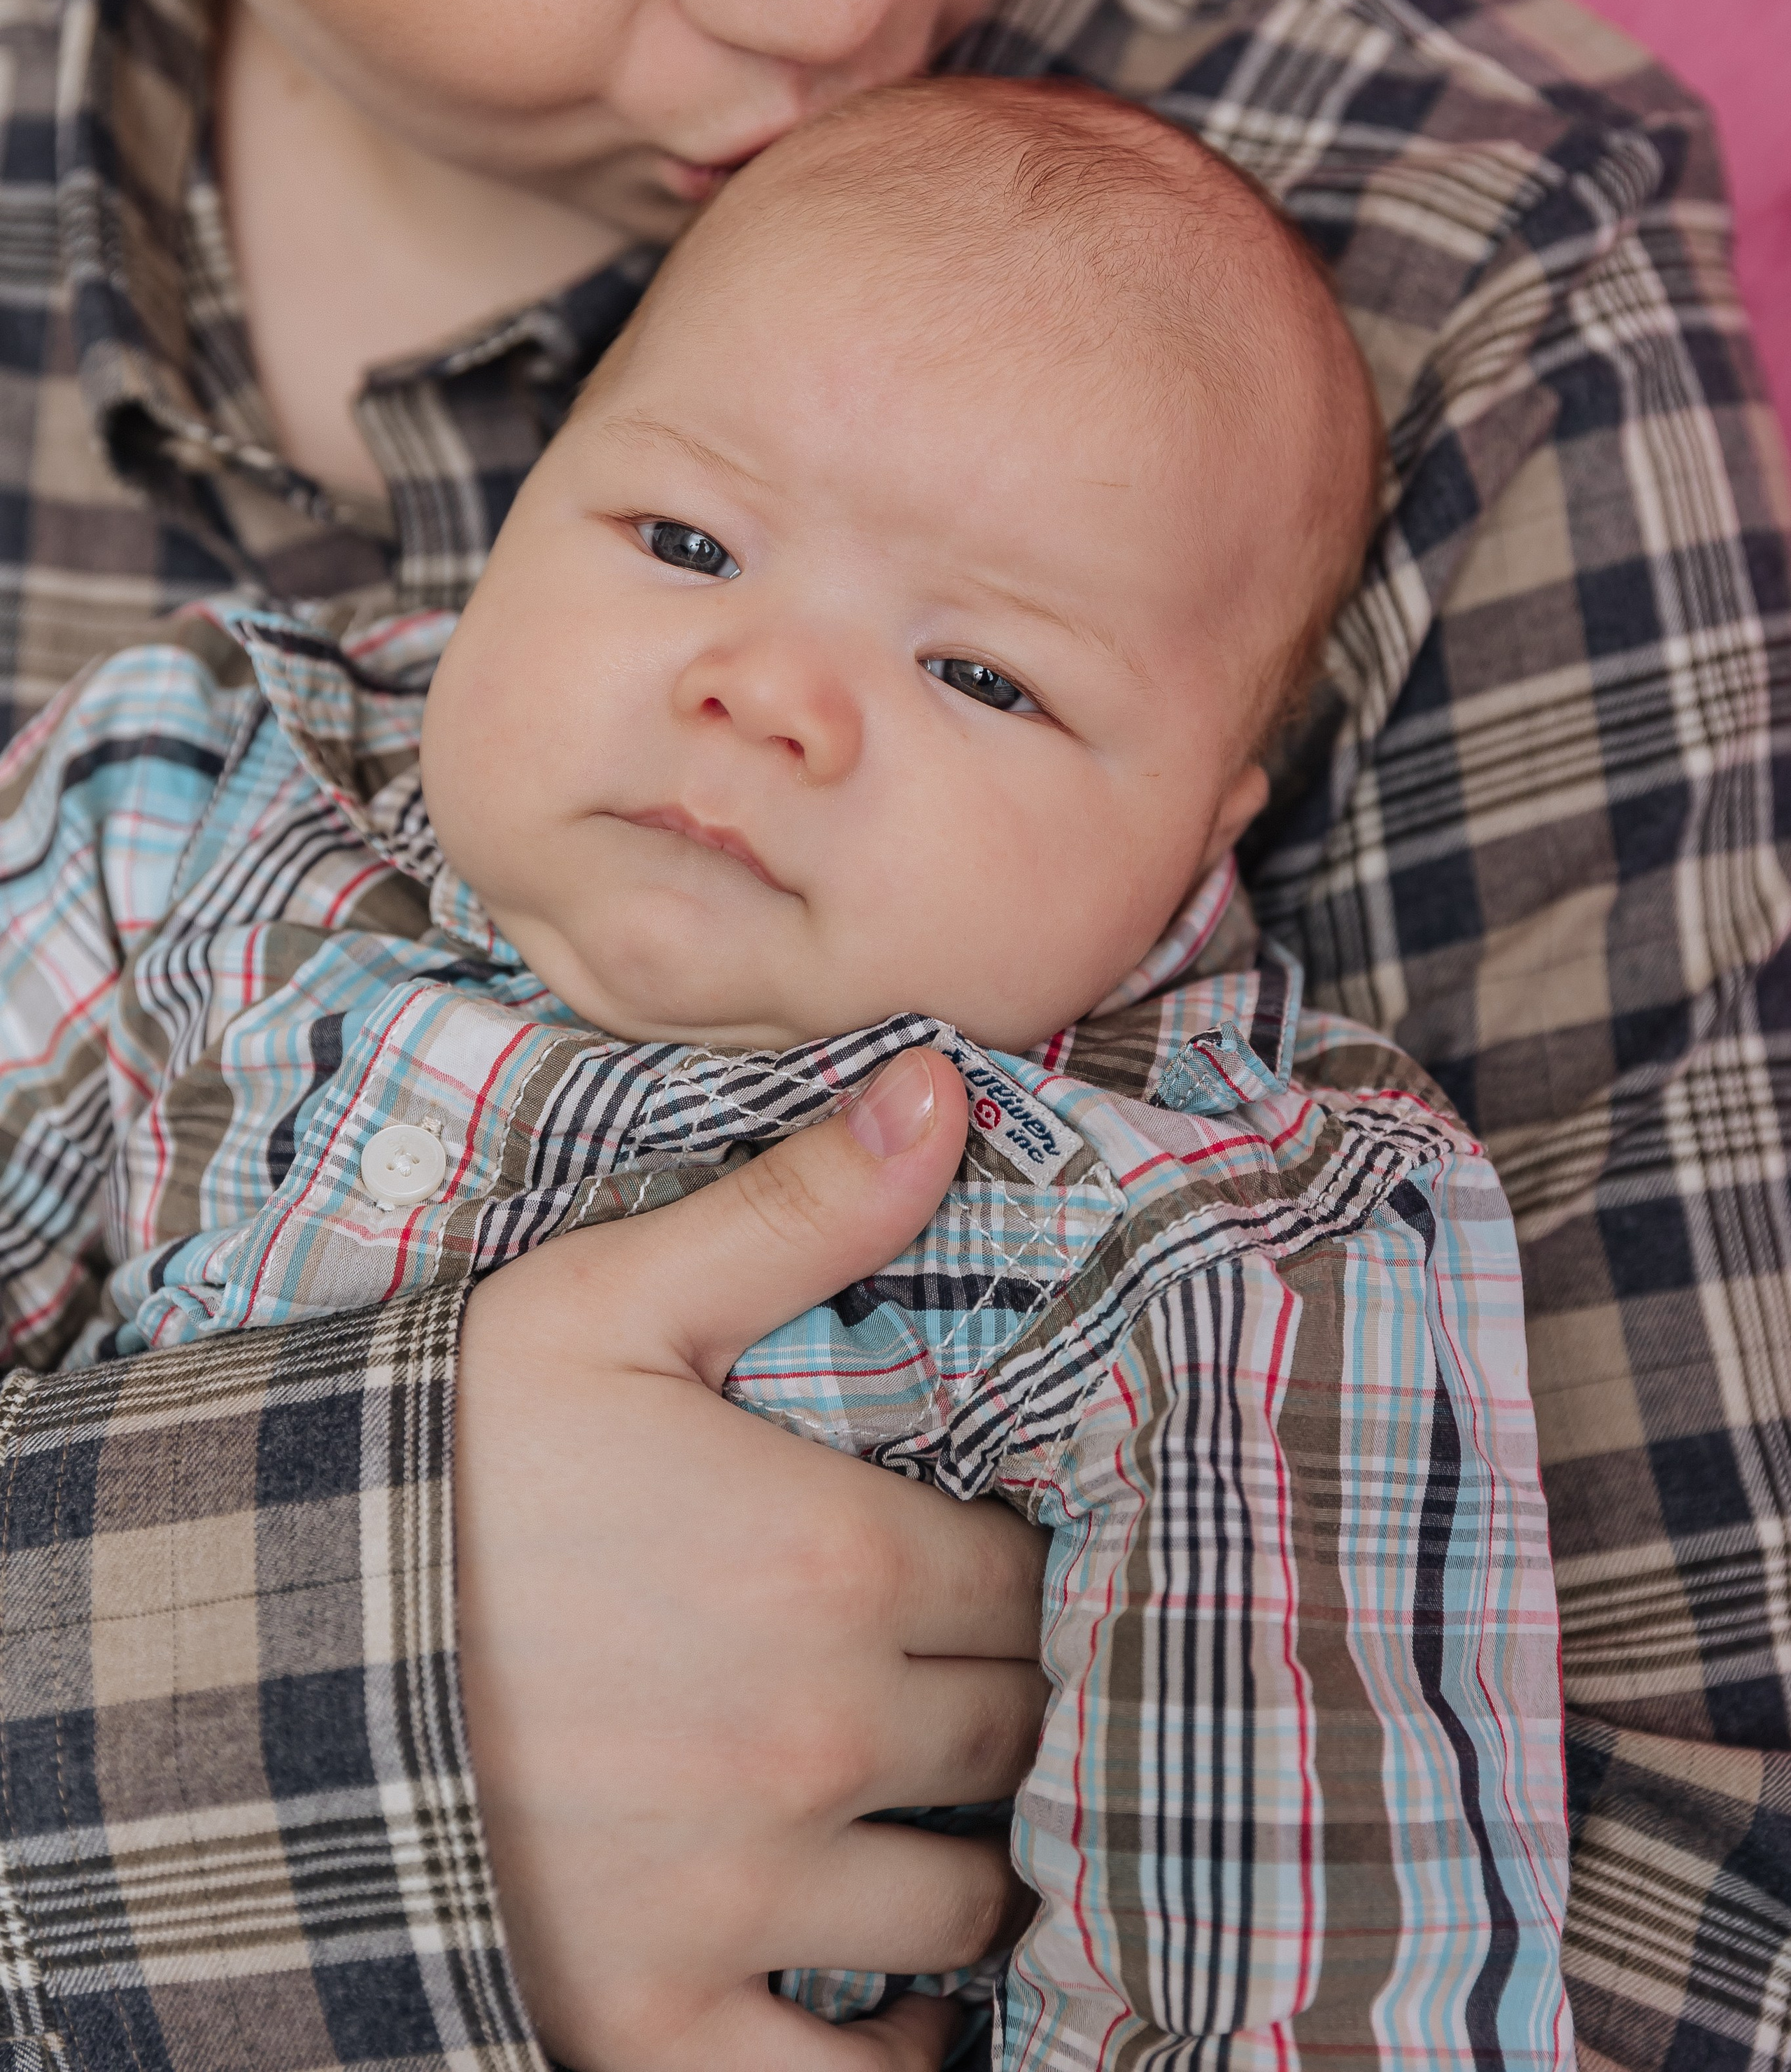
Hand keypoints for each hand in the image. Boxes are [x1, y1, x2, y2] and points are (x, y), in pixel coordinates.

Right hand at [456, 1049, 1046, 2069]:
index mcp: (836, 1564)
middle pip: (1013, 1730)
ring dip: (967, 1851)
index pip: (1027, 1576)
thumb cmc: (437, 1463)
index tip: (980, 1548)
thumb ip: (800, 1209)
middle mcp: (820, 1738)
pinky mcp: (655, 2023)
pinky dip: (890, 2053)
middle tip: (964, 1669)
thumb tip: (945, 1087)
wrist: (252, 1648)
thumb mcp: (607, 1303)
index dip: (1018, 1559)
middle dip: (1005, 1692)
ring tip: (932, 1806)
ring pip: (965, 1898)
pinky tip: (888, 2001)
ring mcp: (745, 1897)